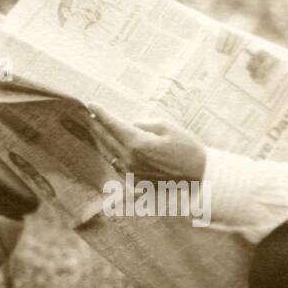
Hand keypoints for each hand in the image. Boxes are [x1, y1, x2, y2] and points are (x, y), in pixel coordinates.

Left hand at [87, 103, 206, 181]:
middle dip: (96, 126)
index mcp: (138, 144)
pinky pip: (119, 167)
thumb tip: (131, 126)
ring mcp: (132, 174)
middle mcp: (131, 160)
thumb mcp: (168, 128)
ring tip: (95, 130)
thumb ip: (145, 124)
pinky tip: (110, 150)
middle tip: (87, 115)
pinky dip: (113, 156)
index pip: (113, 125)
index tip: (91, 104)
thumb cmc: (188, 149)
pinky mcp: (137, 183)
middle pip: (106, 140)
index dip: (101, 114)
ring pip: (110, 155)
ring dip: (102, 141)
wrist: (200, 176)